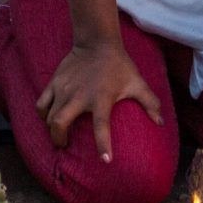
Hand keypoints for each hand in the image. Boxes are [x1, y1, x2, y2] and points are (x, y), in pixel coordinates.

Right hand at [38, 40, 162, 162]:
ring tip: (58, 135)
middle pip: (59, 124)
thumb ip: (150, 102)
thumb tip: (161, 123)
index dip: (103, 144)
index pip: (101, 126)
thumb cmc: (118, 65)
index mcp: (101, 99)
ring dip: (51, 130)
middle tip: (64, 146)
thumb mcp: (137, 82)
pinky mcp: (54, 83)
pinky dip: (42, 114)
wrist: (97, 41)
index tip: (105, 160)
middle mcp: (79, 96)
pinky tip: (47, 118)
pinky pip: (41, 104)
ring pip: (49, 117)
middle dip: (59, 140)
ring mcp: (64, 89)